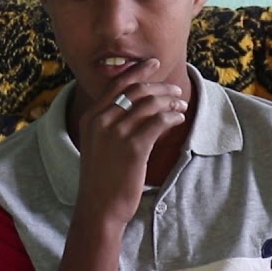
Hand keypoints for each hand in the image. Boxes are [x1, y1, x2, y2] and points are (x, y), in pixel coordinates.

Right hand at [75, 58, 187, 227]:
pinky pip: (159, 121)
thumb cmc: (102, 178)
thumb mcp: (98, 144)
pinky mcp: (133, 147)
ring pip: (150, 104)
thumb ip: (110, 122)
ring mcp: (116, 133)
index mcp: (91, 117)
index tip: (154, 63)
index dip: (138, 71)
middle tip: (175, 89)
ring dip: (170, 101)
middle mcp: (101, 121)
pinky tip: (179, 118)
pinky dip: (172, 116)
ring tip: (180, 105)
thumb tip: (137, 104)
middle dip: (159, 86)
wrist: (99, 207)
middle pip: (136, 91)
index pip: (117, 84)